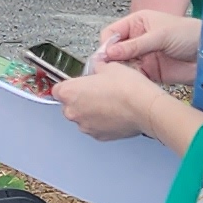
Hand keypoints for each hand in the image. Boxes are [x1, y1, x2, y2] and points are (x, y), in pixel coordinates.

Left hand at [54, 60, 180, 141]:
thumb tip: (96, 67)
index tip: (79, 82)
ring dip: (91, 110)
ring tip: (110, 101)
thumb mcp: (109, 66)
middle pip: (69, 104)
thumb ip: (96, 67)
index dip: (69, 84)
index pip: (57, 89)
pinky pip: (95, 126)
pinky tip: (115, 112)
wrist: (145, 108)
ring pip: (83, 116)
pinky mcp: (99, 136)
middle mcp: (73, 112)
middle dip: (80, 98)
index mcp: (69, 93)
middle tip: (98, 90)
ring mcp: (85, 127)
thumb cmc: (127, 88)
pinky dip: (102, 120)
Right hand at [96, 7, 197, 84]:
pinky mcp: (150, 72)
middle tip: (110, 70)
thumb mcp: (160, 35)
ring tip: (123, 77)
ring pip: (122, 66)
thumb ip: (135, 44)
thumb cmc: (190, 34)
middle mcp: (138, 39)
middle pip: (114, 51)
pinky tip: (133, 83)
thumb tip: (110, 52)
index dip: (107, 44)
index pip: (112, 32)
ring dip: (121, 72)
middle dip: (111, 61)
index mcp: (137, 23)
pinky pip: (134, 77)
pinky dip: (131, 81)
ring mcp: (143, 56)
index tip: (106, 57)